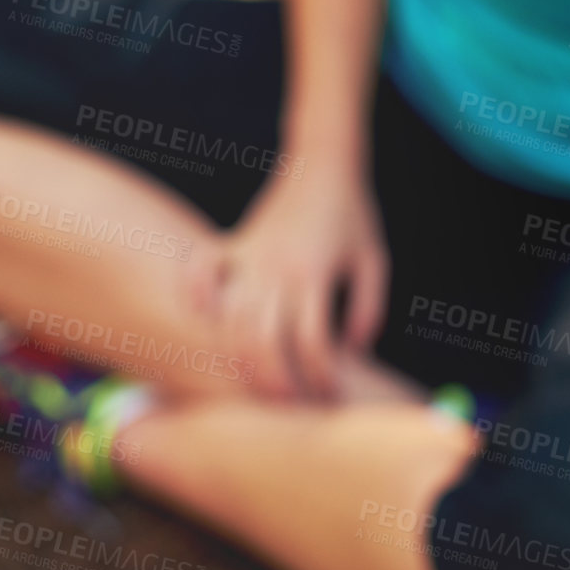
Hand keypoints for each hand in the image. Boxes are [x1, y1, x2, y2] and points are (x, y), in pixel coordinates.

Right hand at [193, 163, 388, 400]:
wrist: (324, 164)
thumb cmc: (353, 214)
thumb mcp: (374, 259)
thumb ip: (369, 306)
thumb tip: (356, 347)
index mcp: (316, 275)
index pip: (313, 343)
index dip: (321, 378)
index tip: (329, 395)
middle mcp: (278, 269)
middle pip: (264, 340)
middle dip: (273, 381)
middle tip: (285, 406)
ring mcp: (250, 255)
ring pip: (230, 317)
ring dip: (236, 356)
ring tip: (248, 384)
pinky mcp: (233, 242)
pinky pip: (202, 268)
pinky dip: (195, 292)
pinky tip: (200, 318)